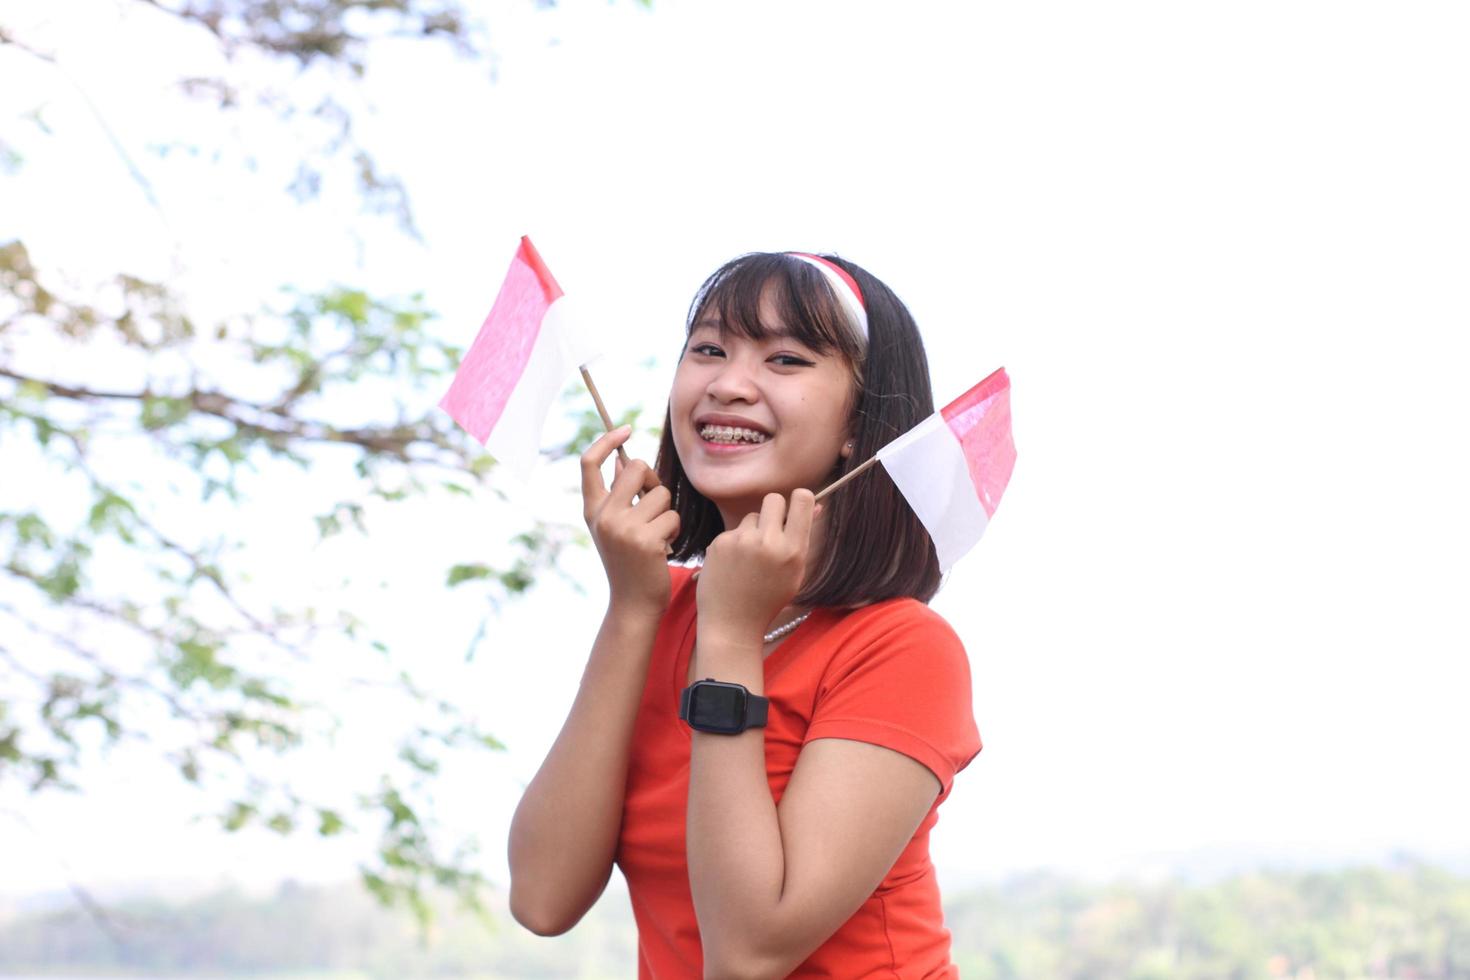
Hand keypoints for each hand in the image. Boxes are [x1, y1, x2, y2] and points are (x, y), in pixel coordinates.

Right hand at [582, 426, 679, 613]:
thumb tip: (633, 463)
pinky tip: (662, 550)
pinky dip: (673, 531)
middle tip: (654, 504)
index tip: (626, 429)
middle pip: (635, 467)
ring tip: (657, 537)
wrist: (632, 604)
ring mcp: (622, 528)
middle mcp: (603, 516)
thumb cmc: (631, 562)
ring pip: (660, 493)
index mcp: (592, 510)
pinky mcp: (645, 540)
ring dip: (666, 512)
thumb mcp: (614, 528)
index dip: (607, 441)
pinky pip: (672, 516)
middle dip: (652, 481)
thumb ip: (619, 498)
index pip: (589, 463)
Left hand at [695, 489, 817, 642]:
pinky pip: (734, 531)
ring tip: (750, 558)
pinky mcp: (719, 543)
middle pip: (774, 499)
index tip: (796, 507)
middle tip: (771, 531)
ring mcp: (741, 541)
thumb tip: (816, 505)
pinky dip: (735, 543)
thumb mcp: (794, 573)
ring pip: (751, 516)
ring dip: (753, 530)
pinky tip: (733, 565)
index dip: (800, 499)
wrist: (731, 624)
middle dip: (774, 511)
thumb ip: (802, 539)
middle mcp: (768, 542)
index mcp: (792, 551)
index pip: (802, 499)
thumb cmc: (767, 600)